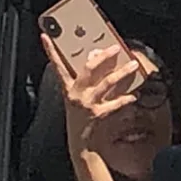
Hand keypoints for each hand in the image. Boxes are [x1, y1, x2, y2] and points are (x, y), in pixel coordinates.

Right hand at [40, 35, 140, 154]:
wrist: (82, 144)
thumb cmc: (81, 117)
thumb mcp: (78, 96)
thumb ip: (86, 76)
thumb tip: (95, 54)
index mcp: (68, 88)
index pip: (57, 66)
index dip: (50, 51)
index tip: (46, 36)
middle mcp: (75, 94)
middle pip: (88, 69)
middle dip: (103, 56)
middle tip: (116, 48)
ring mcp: (87, 103)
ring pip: (106, 83)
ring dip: (122, 73)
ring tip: (134, 64)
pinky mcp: (98, 114)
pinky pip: (116, 102)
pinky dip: (126, 98)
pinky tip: (134, 95)